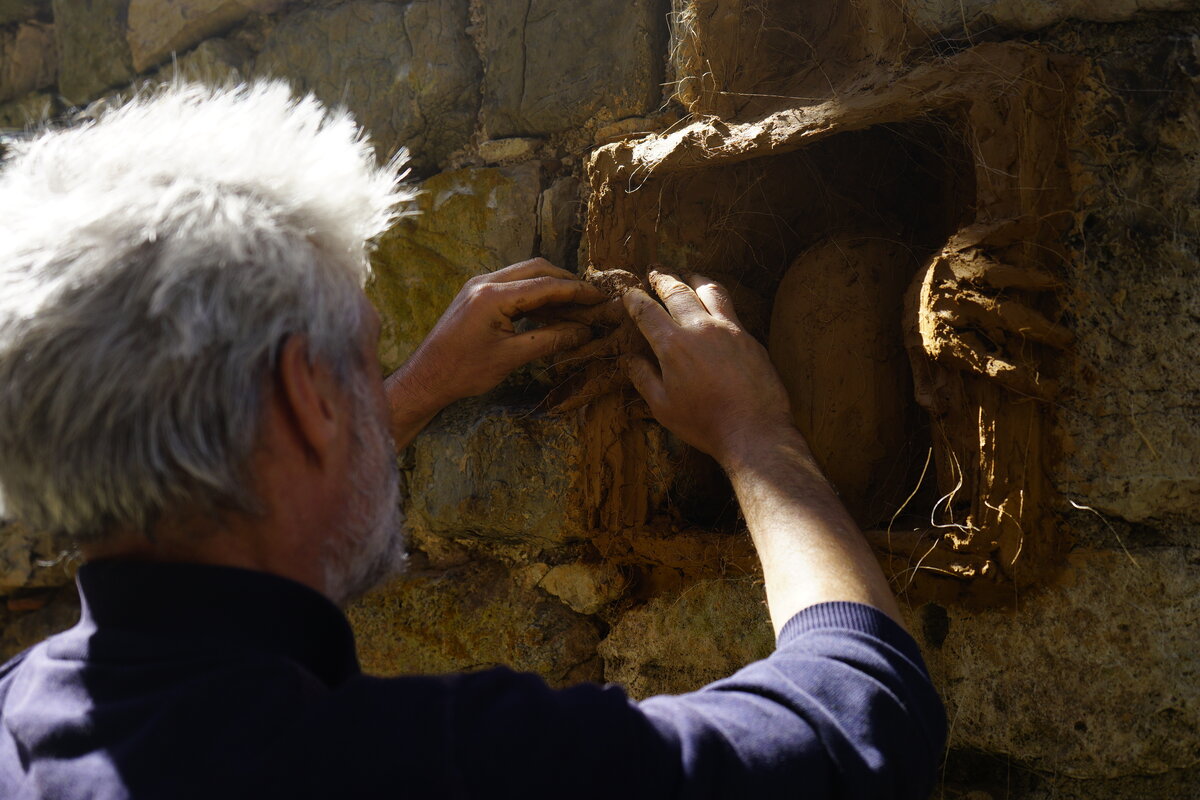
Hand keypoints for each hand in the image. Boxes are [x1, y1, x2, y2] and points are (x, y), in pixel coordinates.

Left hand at [385, 259, 603, 444]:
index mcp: (493, 296)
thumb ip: (550, 340)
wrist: (426, 377)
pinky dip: (534, 294)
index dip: (576, 291)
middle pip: (537, 269)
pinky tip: (549, 312)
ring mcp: (479, 285)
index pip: (545, 285)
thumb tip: (583, 333)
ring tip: (575, 306)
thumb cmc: (464, 371)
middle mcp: (485, 282)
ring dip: (551, 287)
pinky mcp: (476, 294)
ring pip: (525, 274)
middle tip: (591, 298)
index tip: (600, 297)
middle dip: (566, 281)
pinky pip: (513, 285)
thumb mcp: (511, 358)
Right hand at [623, 270, 794, 464]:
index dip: (634, 299)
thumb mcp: (663, 407)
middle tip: (655, 271)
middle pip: (677, 291)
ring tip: (686, 275)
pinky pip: (730, 306)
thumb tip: (630, 359)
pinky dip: (716, 297)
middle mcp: (700, 328)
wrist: (754, 430)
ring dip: (693, 278)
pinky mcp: (749, 336)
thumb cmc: (704, 422)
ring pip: (709, 289)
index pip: (647, 311)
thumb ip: (644, 378)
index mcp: (673, 345)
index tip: (629, 293)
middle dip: (662, 278)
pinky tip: (714, 302)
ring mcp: (729, 328)